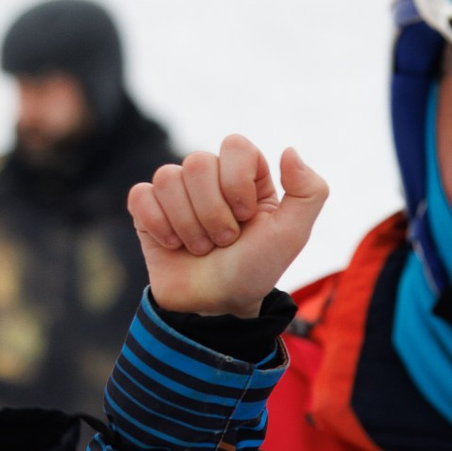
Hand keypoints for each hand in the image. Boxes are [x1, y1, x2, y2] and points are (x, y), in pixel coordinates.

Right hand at [127, 136, 328, 315]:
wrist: (218, 305)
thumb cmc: (255, 269)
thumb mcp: (293, 235)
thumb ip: (310, 191)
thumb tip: (289, 150)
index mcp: (245, 175)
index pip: (235, 145)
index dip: (238, 183)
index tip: (246, 217)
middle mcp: (210, 177)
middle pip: (198, 162)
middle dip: (214, 213)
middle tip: (225, 241)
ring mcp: (176, 191)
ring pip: (167, 178)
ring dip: (189, 226)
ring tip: (203, 248)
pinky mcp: (147, 209)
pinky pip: (141, 196)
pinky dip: (160, 226)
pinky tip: (174, 244)